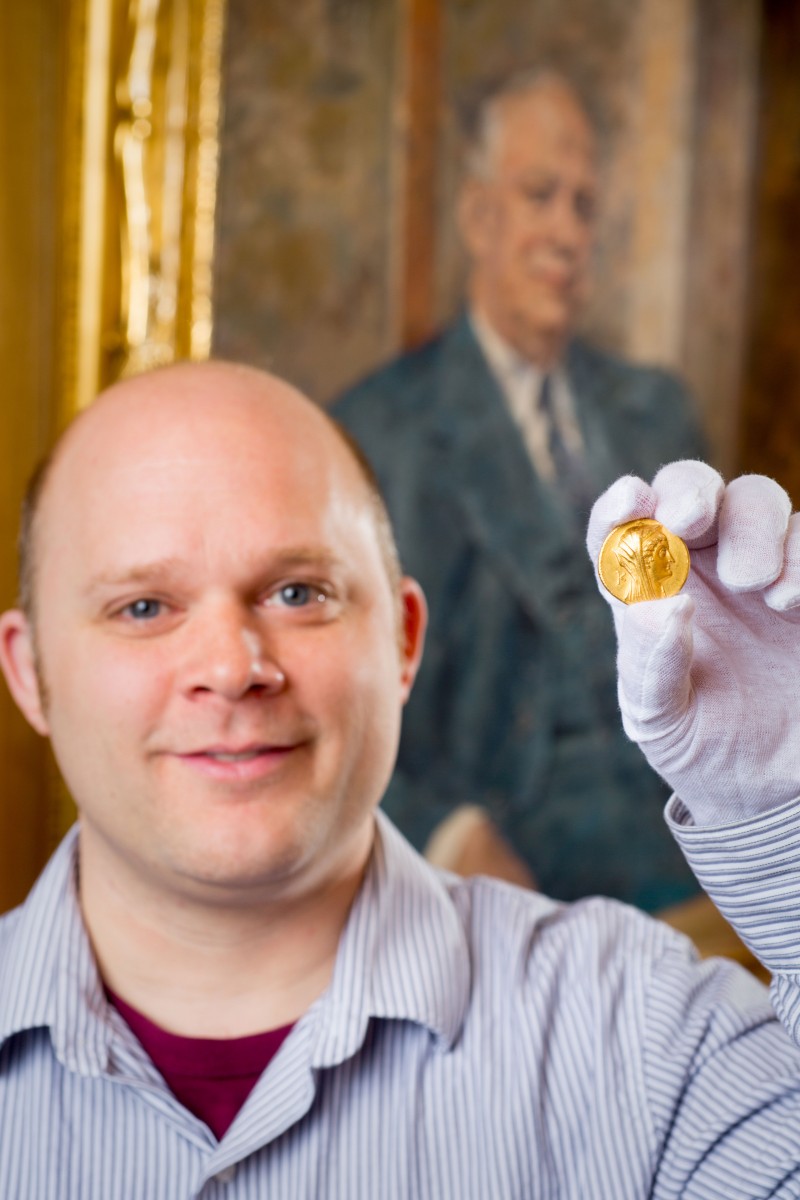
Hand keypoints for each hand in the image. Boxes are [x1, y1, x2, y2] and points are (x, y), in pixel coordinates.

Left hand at [586, 461, 799, 824]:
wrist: (769, 788)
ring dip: (750, 524)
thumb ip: (652, 665)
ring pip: (753, 500)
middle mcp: (696, 568)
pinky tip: (788, 600)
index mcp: (643, 593)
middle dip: (689, 490)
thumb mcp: (659, 719)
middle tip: (690, 519)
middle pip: (688, 492)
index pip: (617, 532)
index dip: (618, 506)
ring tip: (752, 584)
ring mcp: (758, 570)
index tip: (629, 501)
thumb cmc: (698, 747)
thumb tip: (663, 606)